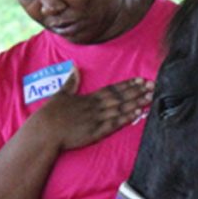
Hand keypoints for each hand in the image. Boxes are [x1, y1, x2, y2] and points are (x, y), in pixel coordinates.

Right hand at [28, 67, 154, 151]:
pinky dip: (126, 118)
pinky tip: (137, 113)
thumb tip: (74, 65)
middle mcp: (95, 107)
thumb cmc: (50, 114)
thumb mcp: (60, 94)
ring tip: (151, 98)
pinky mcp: (95, 132)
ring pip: (120, 109)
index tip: (141, 80)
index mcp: (88, 98)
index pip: (112, 89)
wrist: (44, 132)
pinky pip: (114, 124)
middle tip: (154, 86)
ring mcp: (96, 119)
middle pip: (120, 97)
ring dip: (136, 103)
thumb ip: (71, 81)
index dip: (128, 85)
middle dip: (138, 92)